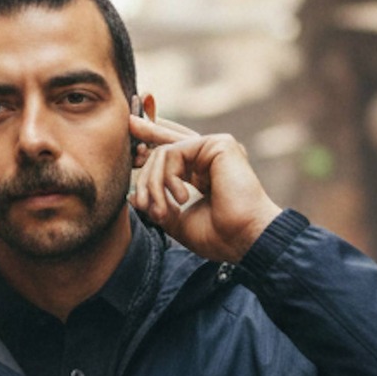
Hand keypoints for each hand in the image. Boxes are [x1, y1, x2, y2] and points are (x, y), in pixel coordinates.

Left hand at [129, 113, 280, 264]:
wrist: (244, 239)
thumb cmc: (219, 236)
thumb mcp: (179, 221)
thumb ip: (158, 206)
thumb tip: (132, 196)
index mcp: (205, 173)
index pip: (174, 153)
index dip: (154, 141)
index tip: (134, 136)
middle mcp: (211, 157)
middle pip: (168, 142)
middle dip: (146, 146)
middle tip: (133, 151)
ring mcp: (216, 147)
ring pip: (163, 153)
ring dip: (152, 185)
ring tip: (161, 211)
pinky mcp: (219, 143)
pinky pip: (173, 152)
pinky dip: (167, 178)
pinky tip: (180, 198)